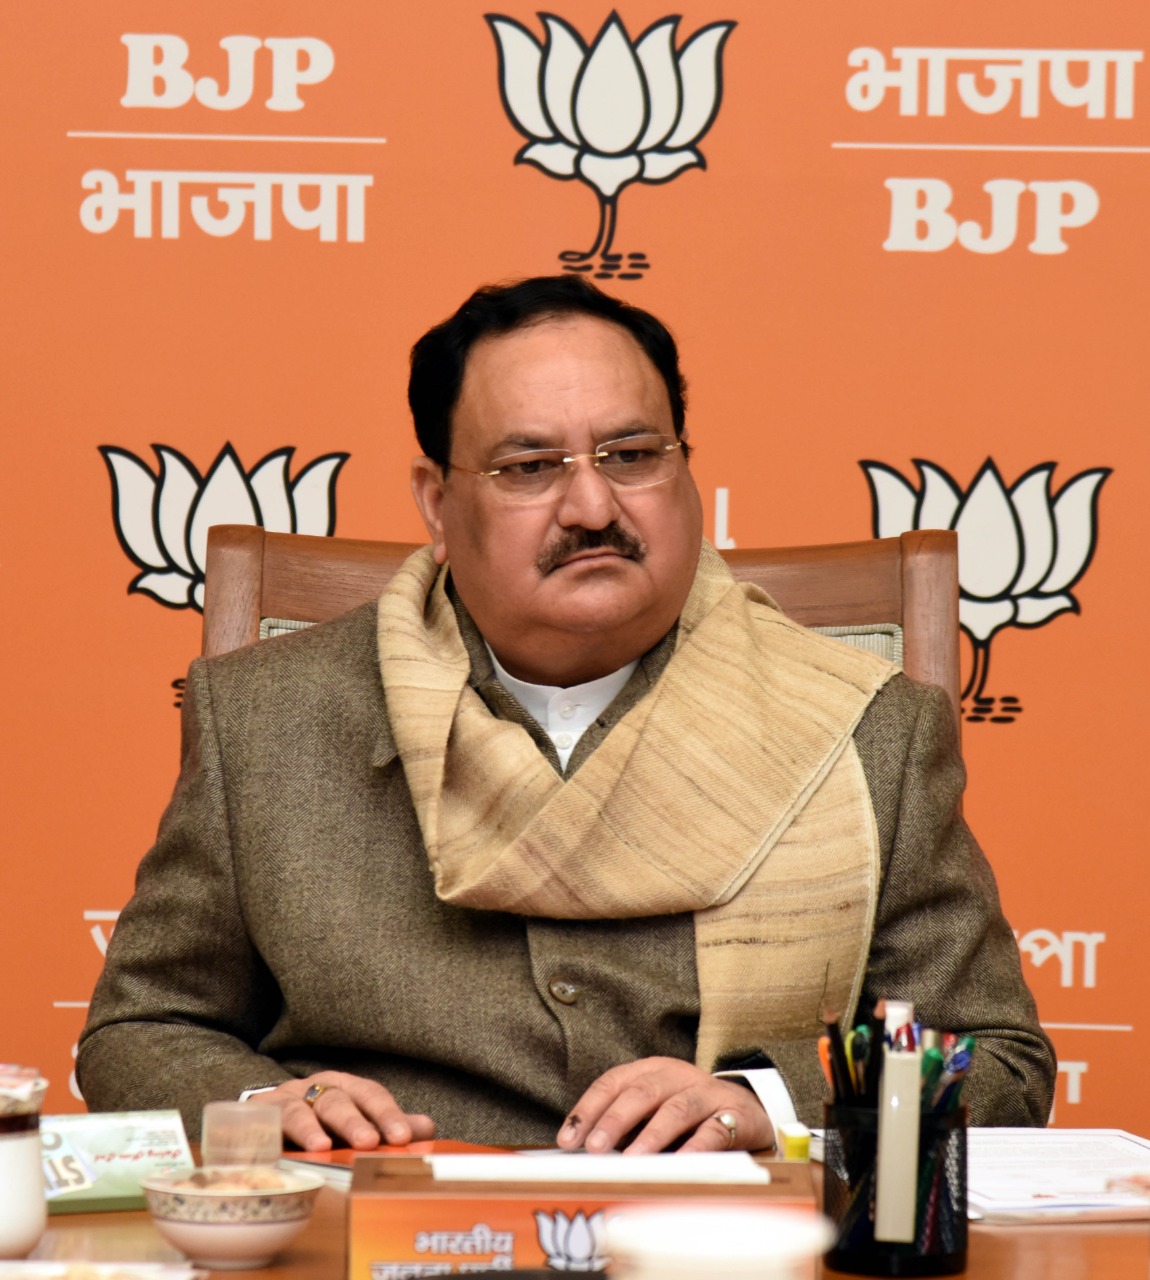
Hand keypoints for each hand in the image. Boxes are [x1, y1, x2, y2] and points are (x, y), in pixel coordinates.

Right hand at [257, 1071, 435, 1151]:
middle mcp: (314, 1088)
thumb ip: (386, 1126)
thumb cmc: (317, 1122)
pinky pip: (259, 1124)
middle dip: (352, 1121)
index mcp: (344, 1086)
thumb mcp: (353, 1122)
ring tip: (321, 1148)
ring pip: (298, 1110)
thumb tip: (426, 1128)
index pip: (370, 1094)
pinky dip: (265, 1134)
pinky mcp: (255, 1117)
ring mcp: (283, 1100)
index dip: (386, 1114)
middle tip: (367, 1142)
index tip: (402, 1137)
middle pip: (336, 1100)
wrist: (263, 1114)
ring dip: (309, 1129)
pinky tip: (272, 1150)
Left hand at [555, 1057, 773, 1154]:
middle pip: (641, 1093)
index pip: (612, 1083)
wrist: (748, 1110)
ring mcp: (706, 1094)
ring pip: (676, 1110)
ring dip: (651, 1136)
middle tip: (595, 1148)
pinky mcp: (733, 1116)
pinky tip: (680, 1165)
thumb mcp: (654, 1111)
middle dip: (614, 1121)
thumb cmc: (688, 1116)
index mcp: (650, 1071)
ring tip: (633, 1161)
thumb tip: (584, 1154)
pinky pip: (713, 1132)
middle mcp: (676, 1076)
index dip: (588, 1110)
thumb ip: (625, 1127)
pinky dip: (695, 1148)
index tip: (568, 1140)